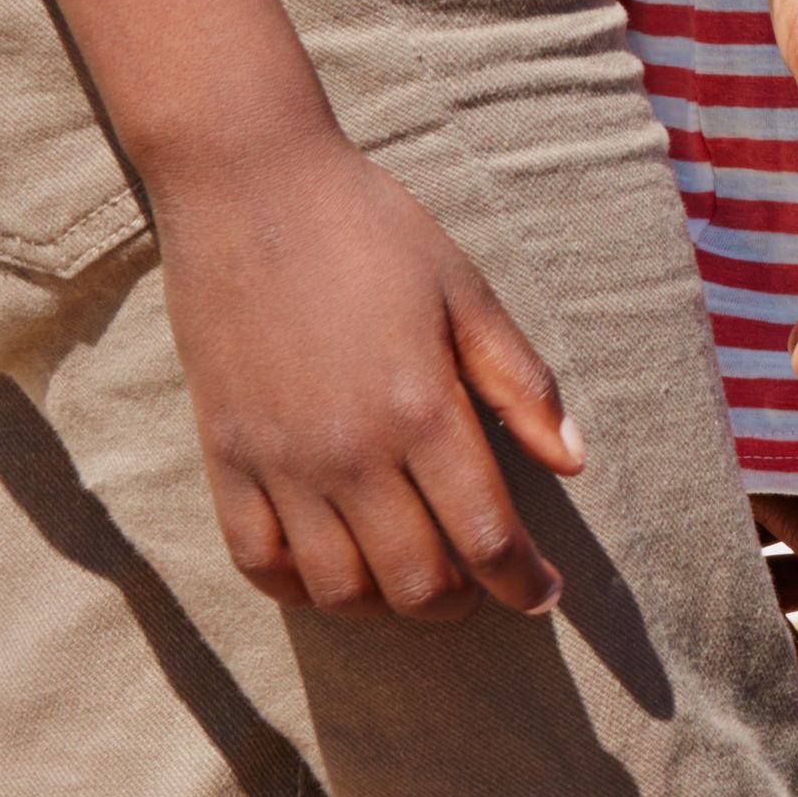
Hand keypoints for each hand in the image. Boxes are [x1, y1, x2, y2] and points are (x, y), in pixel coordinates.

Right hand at [155, 135, 585, 617]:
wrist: (250, 192)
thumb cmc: (371, 233)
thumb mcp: (467, 294)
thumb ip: (520, 384)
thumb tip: (573, 460)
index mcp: (422, 412)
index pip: (485, 536)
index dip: (522, 582)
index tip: (543, 594)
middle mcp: (349, 454)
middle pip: (414, 581)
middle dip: (462, 601)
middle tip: (485, 588)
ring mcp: (279, 464)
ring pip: (337, 589)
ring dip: (386, 604)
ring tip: (416, 581)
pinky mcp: (224, 459)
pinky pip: (258, 562)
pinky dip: (301, 588)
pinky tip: (334, 572)